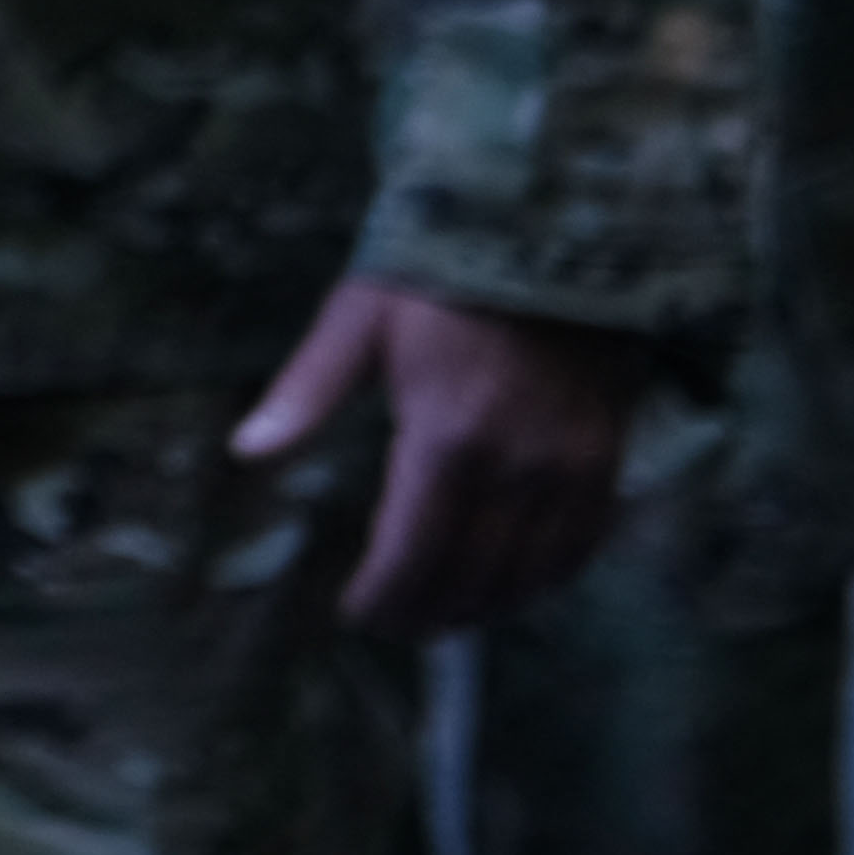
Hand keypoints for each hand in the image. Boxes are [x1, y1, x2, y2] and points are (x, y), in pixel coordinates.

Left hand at [232, 278, 650, 639]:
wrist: (547, 229)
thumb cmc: (439, 270)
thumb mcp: (360, 316)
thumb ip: (308, 390)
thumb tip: (248, 450)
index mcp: (445, 434)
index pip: (412, 550)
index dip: (384, 596)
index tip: (357, 613)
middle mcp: (514, 463)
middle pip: (469, 575)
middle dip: (427, 612)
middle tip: (395, 625)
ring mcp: (569, 465)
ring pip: (528, 574)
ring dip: (485, 608)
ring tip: (445, 617)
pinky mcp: (606, 455)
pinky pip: (581, 544)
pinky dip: (546, 580)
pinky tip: (514, 587)